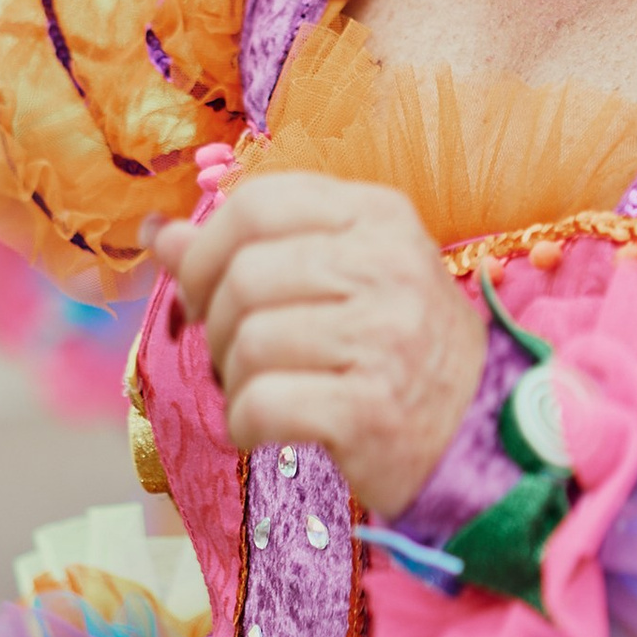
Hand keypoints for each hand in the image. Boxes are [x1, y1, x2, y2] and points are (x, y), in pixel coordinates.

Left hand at [155, 171, 487, 515]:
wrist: (478, 431)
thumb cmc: (398, 346)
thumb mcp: (341, 274)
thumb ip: (253, 248)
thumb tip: (158, 234)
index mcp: (379, 216)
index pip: (257, 204)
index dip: (206, 249)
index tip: (206, 289)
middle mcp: (387, 266)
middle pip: (242, 275)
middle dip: (214, 323)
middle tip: (236, 356)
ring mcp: (383, 337)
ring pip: (246, 341)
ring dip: (233, 379)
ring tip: (263, 390)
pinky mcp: (369, 410)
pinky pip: (259, 405)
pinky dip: (243, 424)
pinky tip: (267, 427)